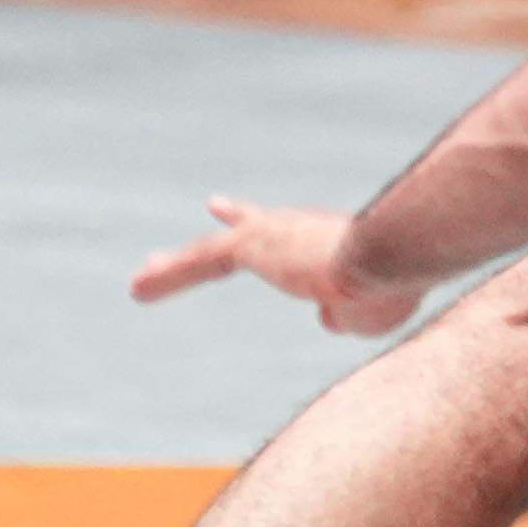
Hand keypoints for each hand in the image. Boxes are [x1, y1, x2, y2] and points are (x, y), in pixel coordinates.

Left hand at [126, 196, 422, 336]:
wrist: (386, 261)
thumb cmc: (390, 287)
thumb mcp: (372, 312)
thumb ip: (347, 314)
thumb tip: (326, 319)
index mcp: (326, 242)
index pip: (292, 232)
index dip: (271, 226)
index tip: (251, 215)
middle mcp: (296, 229)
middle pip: (251, 229)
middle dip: (231, 225)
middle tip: (215, 207)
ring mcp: (272, 234)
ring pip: (213, 252)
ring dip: (177, 268)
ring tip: (140, 281)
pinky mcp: (251, 245)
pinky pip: (200, 261)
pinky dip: (168, 276)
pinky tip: (137, 288)